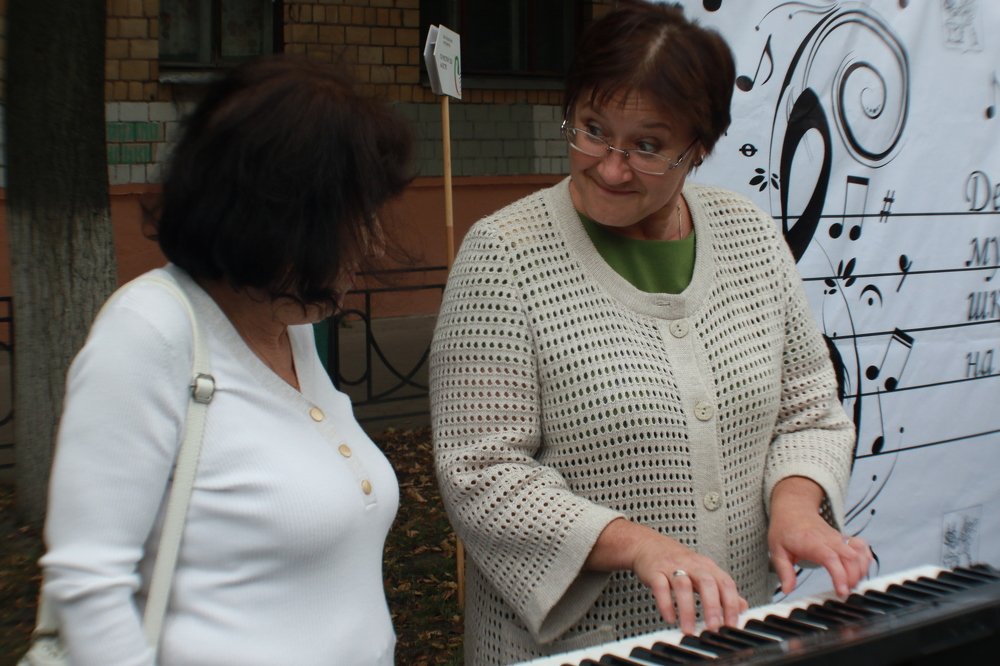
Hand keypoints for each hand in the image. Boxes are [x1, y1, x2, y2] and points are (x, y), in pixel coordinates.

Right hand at [588, 519, 747, 634]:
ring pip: (683, 585)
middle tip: (713, 628)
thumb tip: (742, 606)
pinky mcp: (655, 571)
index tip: (732, 626)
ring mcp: (673, 567)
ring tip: (689, 630)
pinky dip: (665, 603)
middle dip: (712, 606)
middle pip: (707, 582)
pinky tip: (669, 618)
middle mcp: (692, 565)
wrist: (648, 544)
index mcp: (707, 567)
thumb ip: (722, 589)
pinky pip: (660, 586)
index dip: (731, 604)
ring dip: (687, 609)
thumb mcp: (704, 572)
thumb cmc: (678, 561)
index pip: (726, 584)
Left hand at [768, 477, 873, 596]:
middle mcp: (829, 540)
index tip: (842, 591)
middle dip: (853, 578)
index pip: (831, 558)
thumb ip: (784, 571)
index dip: (840, 575)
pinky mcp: (844, 539)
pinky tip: (860, 570)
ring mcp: (839, 539)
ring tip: (851, 584)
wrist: (793, 509)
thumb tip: (787, 590)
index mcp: (812, 543)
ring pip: (859, 552)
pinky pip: (862, 546)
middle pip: (851, 558)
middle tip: (845, 592)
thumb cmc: (785, 529)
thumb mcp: (777, 550)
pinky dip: (866, 559)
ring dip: (861, 570)